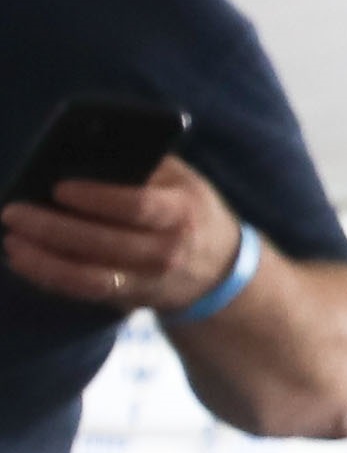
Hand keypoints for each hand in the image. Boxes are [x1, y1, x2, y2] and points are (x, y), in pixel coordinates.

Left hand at [2, 156, 248, 315]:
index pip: (138, 206)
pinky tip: (23, 260)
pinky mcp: (129, 298)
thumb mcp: (182, 180)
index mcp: (182, 211)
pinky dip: (49, 277)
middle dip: (53, 227)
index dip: (96, 198)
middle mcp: (167, 250)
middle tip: (13, 212)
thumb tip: (81, 154)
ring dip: (44, 259)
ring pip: (88, 275)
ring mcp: (148, 280)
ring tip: (11, 240)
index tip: (58, 187)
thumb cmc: (190, 210)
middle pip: (103, 242)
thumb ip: (144, 165)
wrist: (219, 269)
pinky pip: (84, 291)